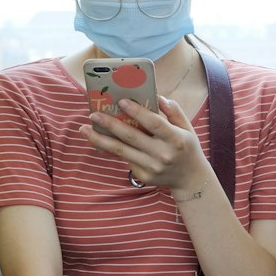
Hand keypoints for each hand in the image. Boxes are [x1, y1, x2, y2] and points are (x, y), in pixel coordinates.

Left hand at [84, 96, 209, 192]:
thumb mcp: (186, 127)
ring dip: (100, 139)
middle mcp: (163, 154)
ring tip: (84, 129)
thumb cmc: (187, 148)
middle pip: (132, 137)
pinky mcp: (144, 176)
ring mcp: (152, 167)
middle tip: (93, 114)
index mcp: (175, 139)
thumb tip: (156, 96)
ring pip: (121, 151)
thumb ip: (173, 111)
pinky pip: (125, 159)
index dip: (137, 112)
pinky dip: (111, 148)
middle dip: (110, 124)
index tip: (120, 100)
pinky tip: (99, 139)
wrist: (190, 179)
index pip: (153, 123)